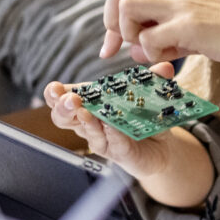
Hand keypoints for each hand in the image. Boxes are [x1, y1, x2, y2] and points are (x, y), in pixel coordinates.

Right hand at [43, 76, 186, 184]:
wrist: (162, 147)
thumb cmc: (145, 118)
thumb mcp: (149, 96)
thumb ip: (153, 80)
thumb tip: (164, 67)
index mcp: (90, 103)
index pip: (63, 98)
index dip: (55, 94)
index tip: (55, 88)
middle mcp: (90, 122)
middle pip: (63, 117)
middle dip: (62, 107)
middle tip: (71, 100)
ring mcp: (102, 138)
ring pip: (85, 131)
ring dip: (84, 120)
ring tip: (85, 112)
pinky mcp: (117, 152)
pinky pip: (109, 142)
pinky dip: (109, 133)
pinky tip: (110, 126)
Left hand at [103, 0, 219, 73]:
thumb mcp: (197, 35)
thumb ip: (165, 38)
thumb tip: (134, 49)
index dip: (110, 21)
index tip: (111, 48)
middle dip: (110, 24)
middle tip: (121, 50)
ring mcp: (182, 6)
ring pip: (125, 6)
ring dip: (128, 35)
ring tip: (153, 52)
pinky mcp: (190, 24)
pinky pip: (148, 38)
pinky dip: (152, 53)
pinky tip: (175, 59)